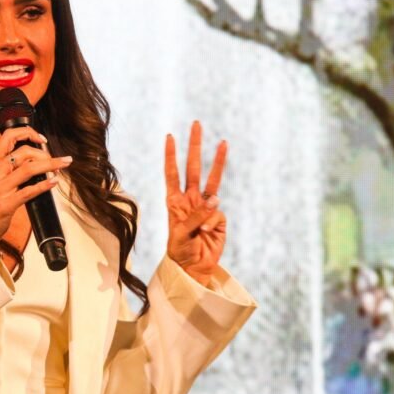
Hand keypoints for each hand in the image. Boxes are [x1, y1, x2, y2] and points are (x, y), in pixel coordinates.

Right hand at [0, 127, 72, 247]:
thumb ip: (8, 169)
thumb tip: (33, 162)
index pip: (8, 137)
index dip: (27, 133)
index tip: (41, 139)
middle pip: (24, 152)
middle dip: (45, 154)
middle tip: (57, 160)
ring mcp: (1, 188)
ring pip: (30, 169)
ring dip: (51, 164)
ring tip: (63, 164)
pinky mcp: (7, 203)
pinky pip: (29, 191)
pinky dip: (44, 185)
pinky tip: (54, 183)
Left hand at [164, 120, 226, 285]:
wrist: (193, 268)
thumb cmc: (180, 252)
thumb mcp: (181, 235)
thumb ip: (195, 217)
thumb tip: (215, 200)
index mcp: (174, 202)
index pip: (172, 174)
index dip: (171, 156)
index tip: (170, 137)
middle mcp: (190, 200)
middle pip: (193, 168)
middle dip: (194, 147)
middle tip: (196, 125)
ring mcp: (205, 207)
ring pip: (212, 180)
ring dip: (217, 161)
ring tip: (223, 142)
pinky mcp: (218, 218)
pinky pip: (217, 214)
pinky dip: (211, 223)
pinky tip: (206, 235)